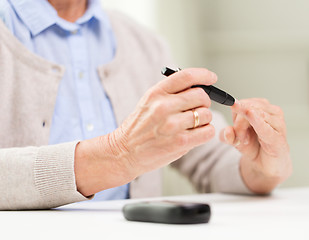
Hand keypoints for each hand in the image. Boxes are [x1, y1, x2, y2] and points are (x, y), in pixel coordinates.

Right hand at [75, 68, 216, 195]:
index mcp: (156, 93)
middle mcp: (164, 106)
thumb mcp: (148, 102)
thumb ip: (170, 93)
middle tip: (197, 108)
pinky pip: (208, 131)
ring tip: (192, 124)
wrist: (125, 151)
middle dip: (204, 102)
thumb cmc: (139, 127)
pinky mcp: (180, 142)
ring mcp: (172, 125)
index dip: (203, 75)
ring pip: (206, 114)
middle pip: (201, 95)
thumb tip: (198, 87)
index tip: (211, 78)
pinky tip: (196, 134)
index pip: (186, 76)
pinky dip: (206, 132)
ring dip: (204, 119)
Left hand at [220, 98, 291, 193]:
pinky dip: (258, 123)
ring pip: (255, 116)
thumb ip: (227, 135)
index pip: (244, 102)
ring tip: (245, 141)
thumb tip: (227, 130)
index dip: (235, 114)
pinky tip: (254, 118)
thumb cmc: (253, 146)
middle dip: (238, 123)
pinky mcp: (279, 138)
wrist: (267, 165)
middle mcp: (271, 112)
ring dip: (243, 130)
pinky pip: (266, 128)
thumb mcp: (235, 139)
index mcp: (260, 107)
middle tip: (239, 137)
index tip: (233, 128)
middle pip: (249, 107)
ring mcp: (278, 123)